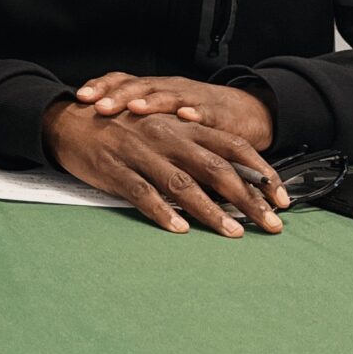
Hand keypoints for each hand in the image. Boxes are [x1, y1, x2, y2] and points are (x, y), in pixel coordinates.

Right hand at [41, 100, 287, 236]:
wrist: (70, 121)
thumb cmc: (122, 129)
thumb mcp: (162, 130)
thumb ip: (194, 150)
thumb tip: (233, 182)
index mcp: (182, 126)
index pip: (232, 146)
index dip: (260, 172)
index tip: (281, 199)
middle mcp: (167, 136)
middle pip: (215, 169)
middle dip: (248, 199)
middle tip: (270, 224)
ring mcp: (140, 153)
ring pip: (182, 183)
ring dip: (211, 210)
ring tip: (233, 233)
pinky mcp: (115, 169)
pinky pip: (142, 193)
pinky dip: (162, 211)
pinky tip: (179, 228)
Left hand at [74, 72, 273, 148]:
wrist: (245, 112)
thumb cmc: (194, 116)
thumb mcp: (162, 116)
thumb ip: (135, 122)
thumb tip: (96, 133)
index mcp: (153, 89)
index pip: (123, 81)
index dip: (101, 87)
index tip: (79, 97)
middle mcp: (170, 89)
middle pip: (140, 87)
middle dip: (118, 95)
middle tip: (98, 105)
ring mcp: (194, 99)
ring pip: (170, 96)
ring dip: (151, 101)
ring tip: (134, 108)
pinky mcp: (219, 115)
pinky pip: (207, 113)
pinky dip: (196, 114)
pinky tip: (185, 117)